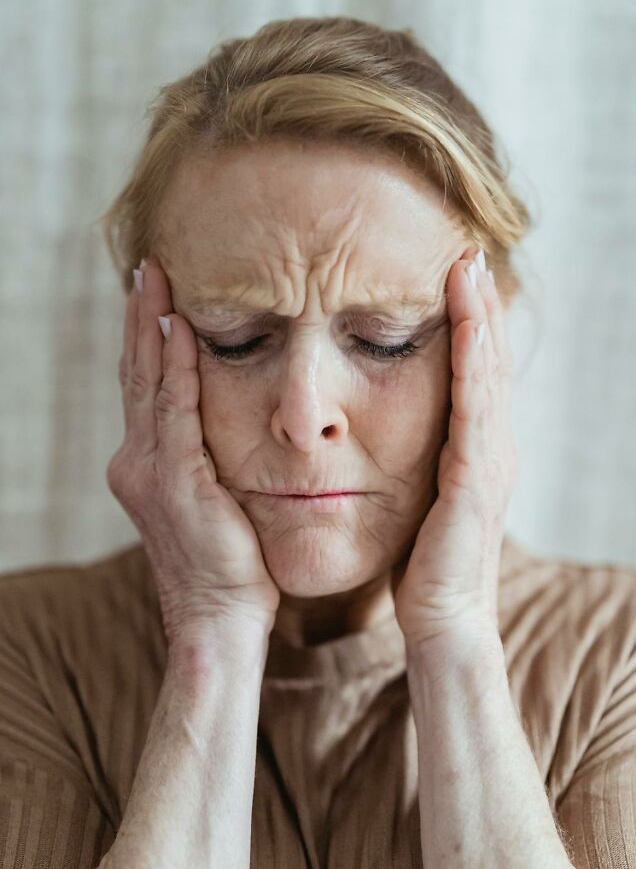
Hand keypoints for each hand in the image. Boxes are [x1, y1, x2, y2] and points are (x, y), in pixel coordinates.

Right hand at [106, 257, 280, 640]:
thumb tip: (229, 428)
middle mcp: (136, 461)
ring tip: (155, 280)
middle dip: (141, 319)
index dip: (147, 341)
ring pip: (147, 381)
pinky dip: (175, 366)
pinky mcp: (176, 481)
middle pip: (136, 374)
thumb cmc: (229, 567)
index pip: (145, 388)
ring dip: (152, 327)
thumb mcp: (213, 503)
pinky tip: (181, 329)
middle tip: (147, 268)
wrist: (218, 620)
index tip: (155, 296)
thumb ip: (207, 462)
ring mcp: (150, 470)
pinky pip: (176, 410)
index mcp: (146, 465)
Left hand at [393, 246, 517, 651]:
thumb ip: (411, 460)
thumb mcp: (415, 498)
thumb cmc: (422, 563)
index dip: (467, 322)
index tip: (452, 273)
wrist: (441, 619)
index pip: (471, 371)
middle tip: (468, 249)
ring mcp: (490, 457)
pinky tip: (467, 315)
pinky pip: (476, 400)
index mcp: (473, 449)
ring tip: (469, 263)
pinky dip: (474, 352)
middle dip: (479, 303)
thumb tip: (377, 430)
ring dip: (480, 313)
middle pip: (486, 358)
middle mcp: (490, 445)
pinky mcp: (478, 473)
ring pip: (487, 369)